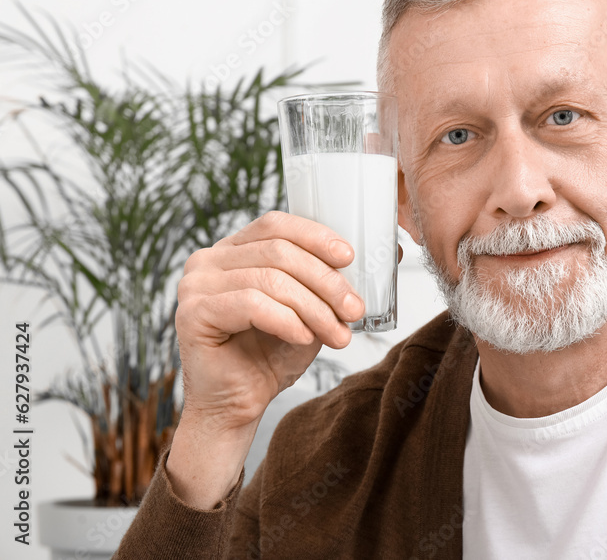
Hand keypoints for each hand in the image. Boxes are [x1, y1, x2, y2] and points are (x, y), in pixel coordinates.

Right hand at [166, 210, 365, 506]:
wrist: (239, 405)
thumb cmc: (271, 356)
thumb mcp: (311, 310)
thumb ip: (334, 281)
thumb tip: (392, 253)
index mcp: (234, 250)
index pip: (276, 225)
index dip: (315, 236)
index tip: (349, 257)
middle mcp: (208, 261)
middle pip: (279, 252)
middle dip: (325, 282)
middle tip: (354, 310)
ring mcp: (195, 285)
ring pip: (270, 279)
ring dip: (313, 308)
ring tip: (336, 334)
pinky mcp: (192, 314)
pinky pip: (251, 305)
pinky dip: (287, 321)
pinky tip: (305, 338)